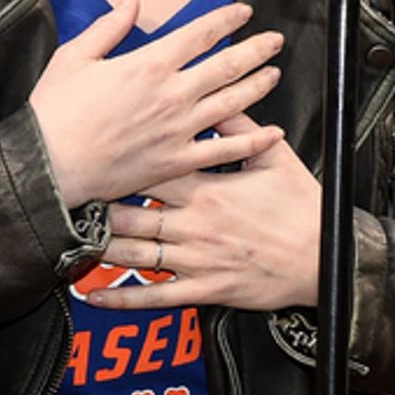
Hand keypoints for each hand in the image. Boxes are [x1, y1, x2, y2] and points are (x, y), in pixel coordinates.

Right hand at [29, 0, 286, 209]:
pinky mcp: (176, 162)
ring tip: (275, 73)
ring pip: (232, 103)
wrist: (48, 166)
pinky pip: (224, 151)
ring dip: (258, 86)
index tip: (244, 12)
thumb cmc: (56, 113)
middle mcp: (170, 95)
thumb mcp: (76, 56)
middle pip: (226, 66)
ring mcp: (177, 130)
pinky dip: (252, 141)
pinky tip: (272, 134)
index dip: (226, 19)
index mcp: (147, 64)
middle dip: (256, 49)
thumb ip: (110, 26)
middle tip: (275, 40)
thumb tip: (130, 1)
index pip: (200, 34)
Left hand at [89, 113, 322, 312]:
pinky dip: (123, 299)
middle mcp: (196, 225)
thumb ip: (238, 127)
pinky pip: (156, 298)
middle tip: (68, 197)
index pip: (153, 171)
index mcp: (209, 189)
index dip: (119, 163)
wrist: (326, 259)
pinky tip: (95, 297)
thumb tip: (214, 95)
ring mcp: (197, 261)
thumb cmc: (301, 206)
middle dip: (99, 206)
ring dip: (102, 248)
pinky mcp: (205, 291)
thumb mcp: (273, 157)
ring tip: (69, 239)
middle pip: (133, 213)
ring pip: (138, 256)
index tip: (92, 154)